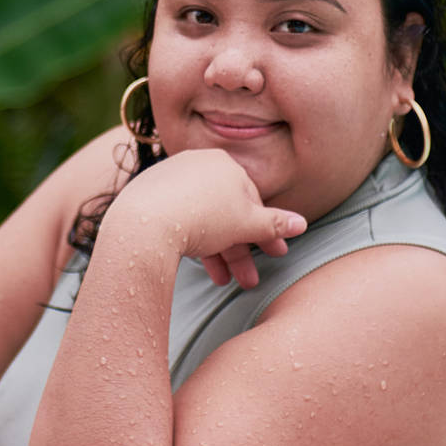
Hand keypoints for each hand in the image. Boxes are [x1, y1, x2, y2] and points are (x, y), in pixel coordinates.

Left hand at [107, 148, 305, 288]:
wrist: (144, 223)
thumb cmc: (202, 218)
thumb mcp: (246, 223)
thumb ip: (275, 224)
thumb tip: (301, 224)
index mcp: (223, 163)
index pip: (252, 200)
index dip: (265, 232)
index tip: (274, 255)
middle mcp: (196, 165)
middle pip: (226, 213)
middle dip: (240, 251)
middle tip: (248, 281)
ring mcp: (171, 180)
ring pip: (204, 220)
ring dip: (218, 255)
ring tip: (222, 283)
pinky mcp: (149, 196)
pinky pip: (180, 220)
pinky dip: (193, 244)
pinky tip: (198, 266)